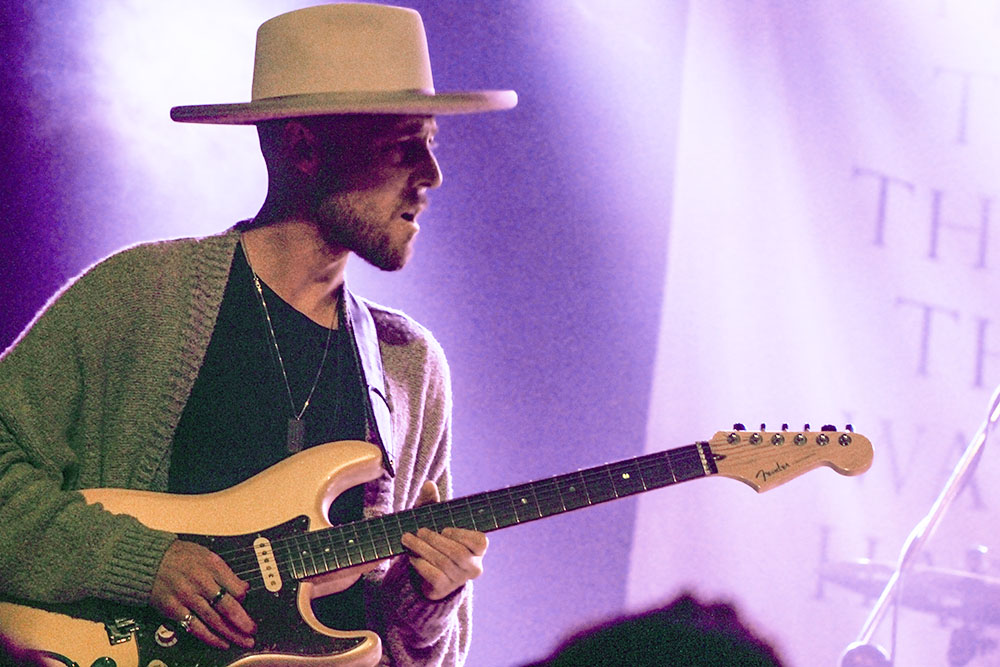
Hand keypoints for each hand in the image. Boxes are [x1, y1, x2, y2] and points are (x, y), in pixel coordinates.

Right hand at [150, 540, 255, 649]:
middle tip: (253, 631)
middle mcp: (200, 582)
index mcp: (211, 566)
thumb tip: (243, 587)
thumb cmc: (179, 557)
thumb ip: (225, 572)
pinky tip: (221, 643)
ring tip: (243, 641)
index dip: (245, 598)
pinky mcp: (174, 610)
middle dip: (243, 622)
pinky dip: (210, 638)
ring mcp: (187, 598)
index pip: (235, 587)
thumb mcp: (206, 554)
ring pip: (213, 620)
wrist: (149, 561)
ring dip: (231, 633)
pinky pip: (195, 627)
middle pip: (226, 606)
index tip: (250, 605)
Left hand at [400, 480, 487, 600]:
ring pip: (443, 563)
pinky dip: (421, 564)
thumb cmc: (435, 539)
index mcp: (478, 548)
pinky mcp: (444, 589)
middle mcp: (474, 566)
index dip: (461, 535)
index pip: (480, 541)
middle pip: (457, 552)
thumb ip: (432, 503)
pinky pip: (435, 576)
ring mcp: (459, 579)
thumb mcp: (434, 520)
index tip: (444, 528)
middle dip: (435, 539)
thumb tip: (429, 485)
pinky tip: (412, 557)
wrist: (425, 572)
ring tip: (408, 539)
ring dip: (422, 549)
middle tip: (419, 531)